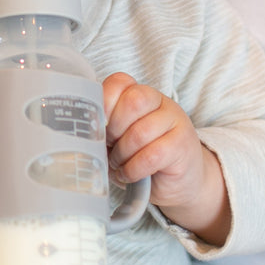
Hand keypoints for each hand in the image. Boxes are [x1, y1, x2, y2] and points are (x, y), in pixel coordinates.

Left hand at [103, 72, 230, 244]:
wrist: (180, 182)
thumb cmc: (143, 159)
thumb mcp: (120, 140)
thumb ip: (106, 130)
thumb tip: (82, 134)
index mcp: (141, 95)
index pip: (120, 82)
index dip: (104, 103)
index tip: (98, 127)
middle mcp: (160, 102)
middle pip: (132, 102)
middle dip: (114, 130)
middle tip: (110, 148)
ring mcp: (174, 121)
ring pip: (140, 132)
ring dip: (123, 155)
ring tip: (120, 165)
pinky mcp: (182, 145)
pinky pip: (152, 155)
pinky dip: (134, 169)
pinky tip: (131, 174)